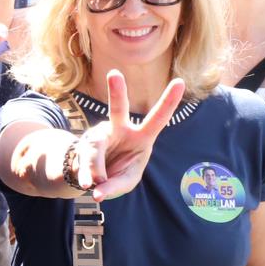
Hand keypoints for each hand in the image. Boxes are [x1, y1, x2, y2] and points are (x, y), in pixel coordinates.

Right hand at [69, 70, 184, 199]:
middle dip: (117, 92)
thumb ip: (115, 186)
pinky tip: (87, 185)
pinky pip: (84, 159)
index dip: (169, 101)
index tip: (181, 82)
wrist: (92, 173)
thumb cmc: (117, 173)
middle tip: (114, 74)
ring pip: (95, 146)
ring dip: (94, 167)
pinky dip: (86, 175)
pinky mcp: (83, 144)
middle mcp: (119, 129)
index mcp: (142, 136)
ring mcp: (99, 134)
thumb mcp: (125, 181)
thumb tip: (96, 191)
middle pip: (117, 108)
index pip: (158, 118)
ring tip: (91, 185)